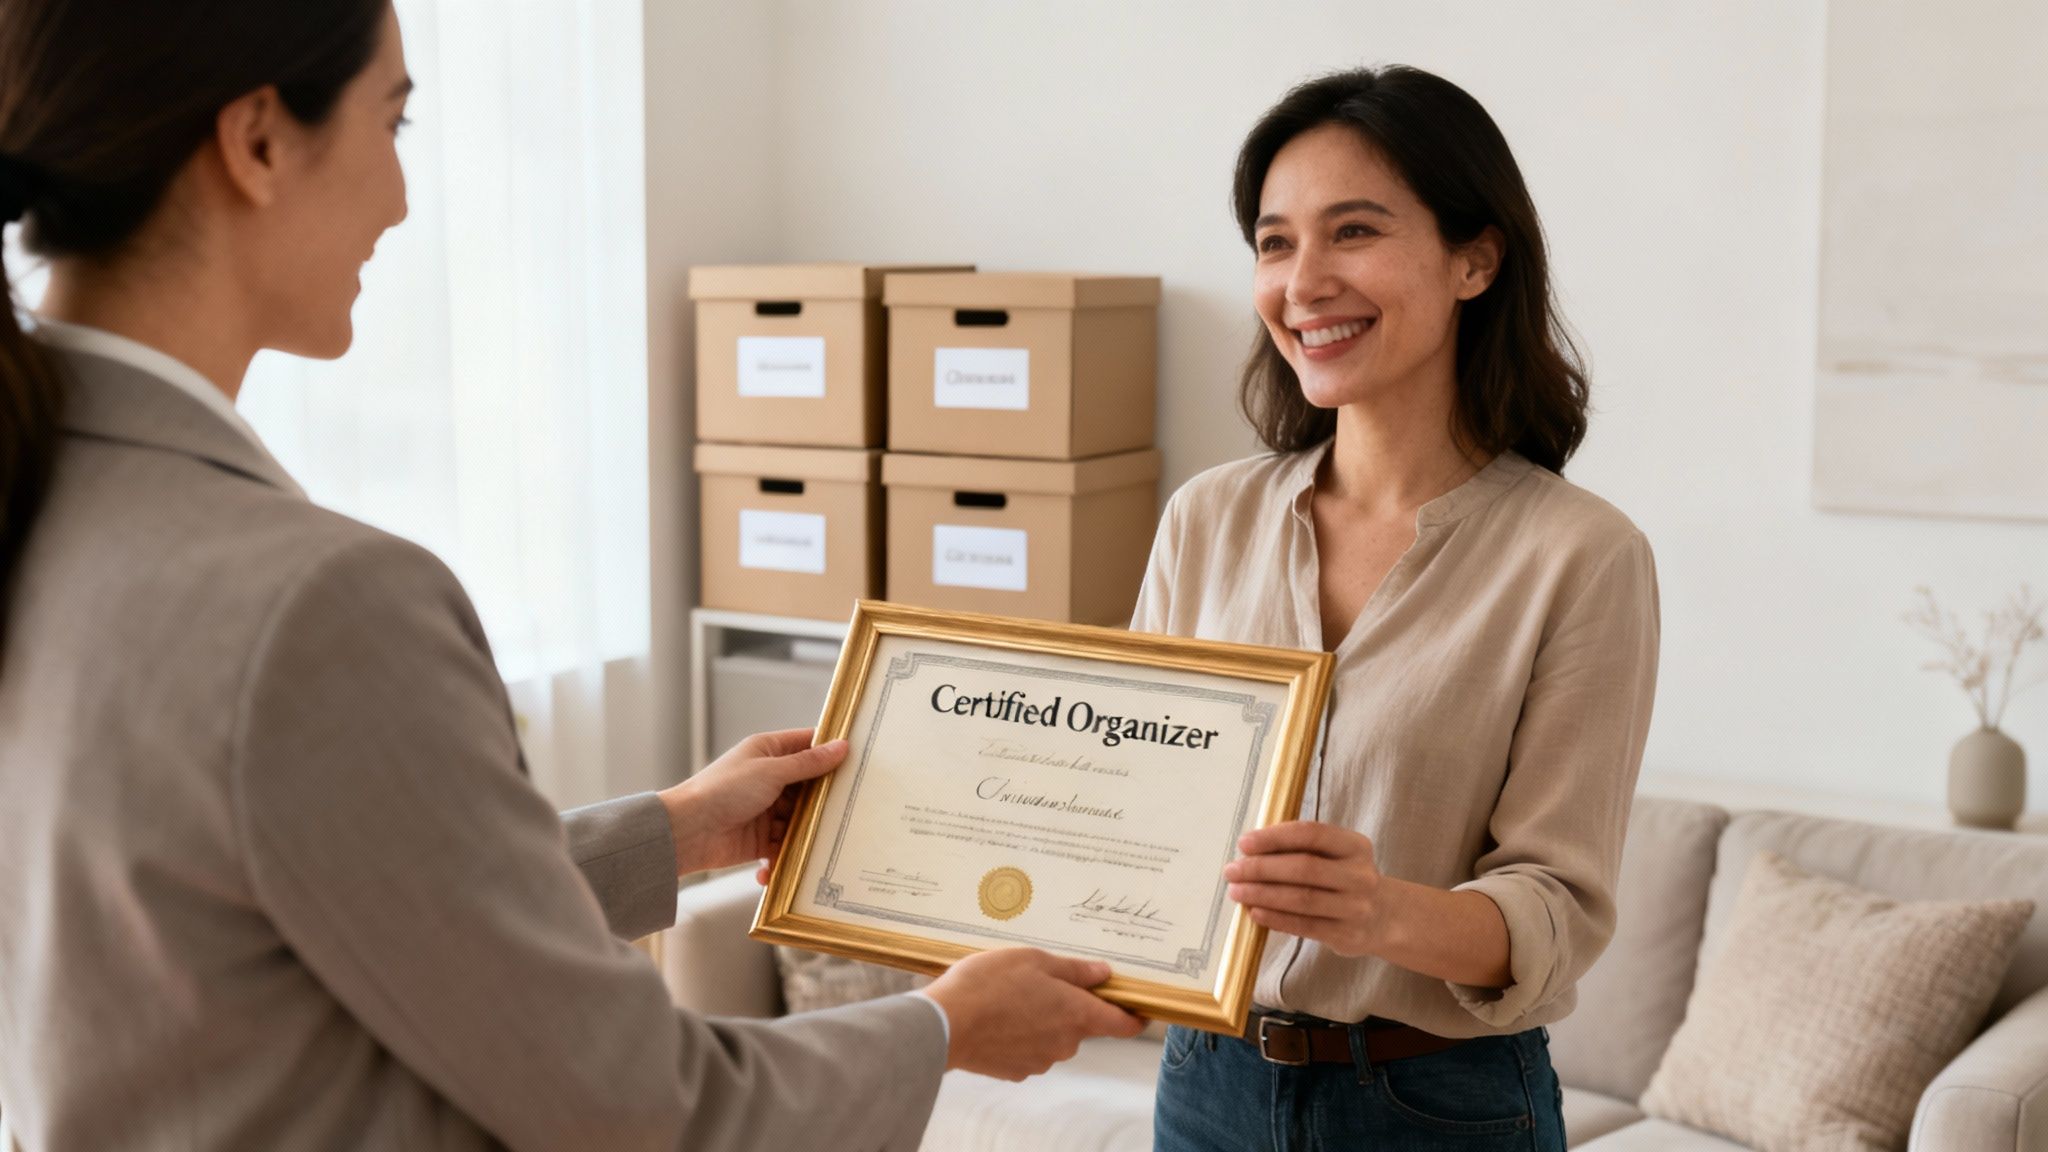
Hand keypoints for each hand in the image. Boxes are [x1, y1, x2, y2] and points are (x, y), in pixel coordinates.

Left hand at [657, 728, 845, 877]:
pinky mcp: (760, 840)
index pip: (807, 745)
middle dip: (825, 800)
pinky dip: (784, 858)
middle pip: (808, 787)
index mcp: (767, 752)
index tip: (860, 761)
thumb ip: (808, 763)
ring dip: (806, 833)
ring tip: (821, 843)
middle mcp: (768, 779)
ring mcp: (765, 810)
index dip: (831, 751)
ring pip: (799, 820)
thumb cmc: (722, 791)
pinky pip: (782, 847)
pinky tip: (780, 865)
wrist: (686, 832)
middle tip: (852, 808)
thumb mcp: (771, 771)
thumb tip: (842, 747)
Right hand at [922, 948, 1144, 1080]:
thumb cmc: (989, 983)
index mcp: (1077, 1013)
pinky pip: (1028, 1050)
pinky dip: (1019, 1036)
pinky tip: (997, 1018)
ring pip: (1052, 1036)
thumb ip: (1074, 970)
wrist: (945, 1024)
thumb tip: (1104, 975)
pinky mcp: (1016, 1070)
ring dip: (1040, 1020)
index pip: (1123, 1024)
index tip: (1143, 1009)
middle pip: (1080, 1025)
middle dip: (1067, 1005)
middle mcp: (1066, 1043)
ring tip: (1008, 997)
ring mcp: (1041, 1060)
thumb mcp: (1034, 960)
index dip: (1136, 1017)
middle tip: (1039, 982)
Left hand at [1224, 820, 1386, 956]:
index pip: (1312, 834)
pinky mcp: (1347, 935)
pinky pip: (1304, 925)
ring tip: (1237, 891)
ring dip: (1262, 894)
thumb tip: (1250, 850)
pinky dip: (1275, 918)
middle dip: (1261, 868)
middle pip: (1304, 868)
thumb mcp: (1335, 856)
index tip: (1244, 843)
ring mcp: (1356, 907)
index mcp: (1356, 846)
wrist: (1383, 918)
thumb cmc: (1343, 880)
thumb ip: (1300, 849)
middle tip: (1232, 870)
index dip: (1274, 837)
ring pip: (1302, 899)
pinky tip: (1255, 912)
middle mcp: (1360, 875)